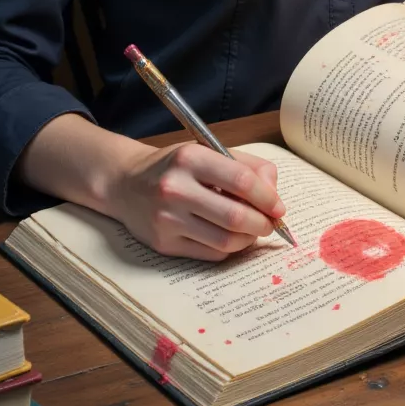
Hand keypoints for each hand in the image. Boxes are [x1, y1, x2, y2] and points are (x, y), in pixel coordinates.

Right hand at [104, 140, 285, 259]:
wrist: (125, 183)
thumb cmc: (176, 167)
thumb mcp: (208, 152)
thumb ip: (247, 167)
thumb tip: (275, 196)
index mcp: (191, 158)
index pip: (242, 181)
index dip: (267, 197)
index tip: (279, 207)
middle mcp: (176, 189)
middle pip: (236, 216)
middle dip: (263, 223)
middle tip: (270, 223)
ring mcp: (167, 219)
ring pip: (225, 241)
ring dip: (249, 239)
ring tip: (252, 231)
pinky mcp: (163, 243)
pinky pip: (211, 254)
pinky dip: (229, 248)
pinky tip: (229, 237)